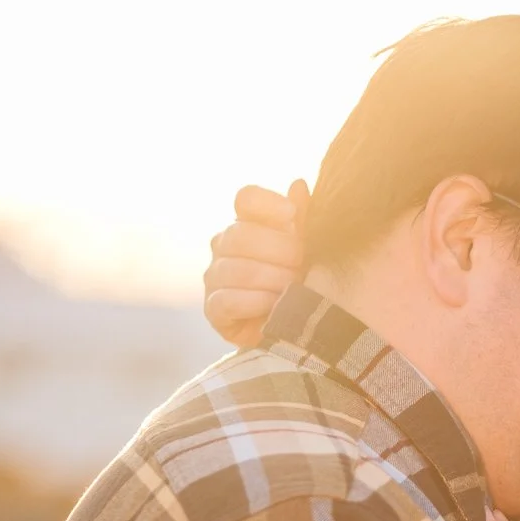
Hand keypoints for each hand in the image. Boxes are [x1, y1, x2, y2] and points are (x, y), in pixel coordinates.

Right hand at [204, 181, 307, 347]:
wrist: (291, 335)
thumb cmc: (299, 285)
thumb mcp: (306, 253)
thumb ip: (303, 222)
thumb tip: (299, 185)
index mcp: (247, 224)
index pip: (246, 199)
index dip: (268, 204)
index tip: (292, 216)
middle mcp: (223, 245)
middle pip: (241, 234)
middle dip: (279, 251)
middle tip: (303, 266)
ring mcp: (214, 276)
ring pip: (237, 269)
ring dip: (273, 281)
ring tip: (295, 291)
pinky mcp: (213, 309)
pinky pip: (229, 300)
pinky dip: (257, 304)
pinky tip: (276, 309)